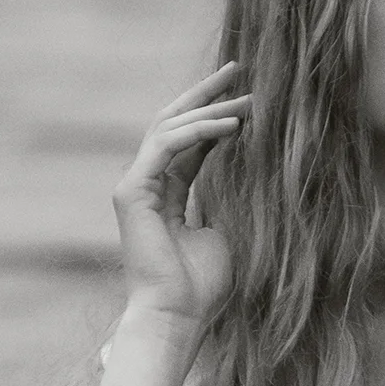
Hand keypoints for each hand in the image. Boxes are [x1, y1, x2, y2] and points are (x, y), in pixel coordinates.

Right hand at [112, 63, 249, 324]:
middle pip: (174, 122)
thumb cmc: (203, 287)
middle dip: (206, 95)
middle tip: (238, 69)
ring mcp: (135, 186)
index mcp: (168, 193)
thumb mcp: (226, 231)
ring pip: (169, 128)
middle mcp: (148, 183)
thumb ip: (229, 197)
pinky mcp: (131, 192)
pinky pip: (165, 146)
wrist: (177, 315)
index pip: (190, 140)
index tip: (247, 94)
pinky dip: (198, 132)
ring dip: (209, 109)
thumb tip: (253, 168)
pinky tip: (231, 126)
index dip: (216, 114)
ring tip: (246, 98)